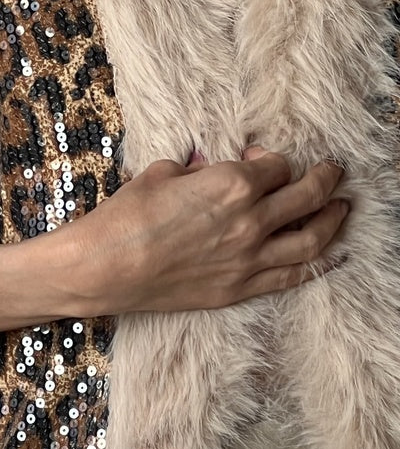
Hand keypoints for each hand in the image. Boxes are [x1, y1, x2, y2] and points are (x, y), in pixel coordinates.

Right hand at [55, 146, 348, 314]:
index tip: (260, 159)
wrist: (107, 267)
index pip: (275, 167)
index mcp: (231, 184)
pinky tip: (331, 254)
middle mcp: (251, 221)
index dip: (271, 159)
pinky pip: (293, 276)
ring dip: (332, 220)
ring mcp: (249, 259)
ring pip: (311, 239)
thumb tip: (208, 170)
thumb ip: (196, 170)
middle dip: (325, 179)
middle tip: (334, 170)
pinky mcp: (240, 289)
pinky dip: (318, 263)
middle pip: (306, 197)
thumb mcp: (161, 173)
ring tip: (342, 208)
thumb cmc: (127, 215)